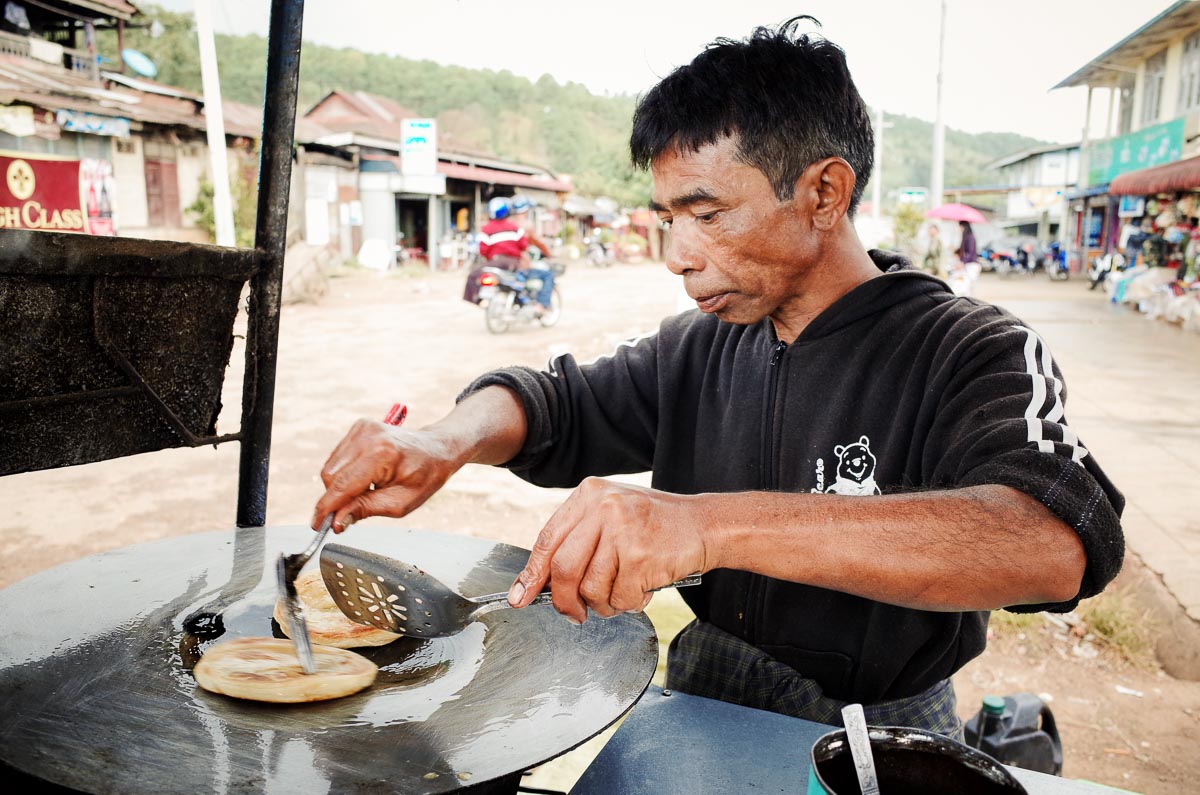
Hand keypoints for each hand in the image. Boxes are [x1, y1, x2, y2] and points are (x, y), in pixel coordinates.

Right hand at [313, 419, 458, 531]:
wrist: (436, 449)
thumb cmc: (425, 476)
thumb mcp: (400, 503)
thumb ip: (365, 510)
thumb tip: (337, 521)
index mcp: (381, 455)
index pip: (341, 486)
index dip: (326, 508)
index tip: (317, 525)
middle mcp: (368, 436)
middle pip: (330, 477)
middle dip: (337, 498)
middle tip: (355, 510)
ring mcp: (362, 429)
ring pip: (330, 468)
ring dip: (342, 485)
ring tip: (370, 488)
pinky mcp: (358, 427)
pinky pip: (338, 458)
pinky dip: (346, 473)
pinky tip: (367, 476)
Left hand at [507, 478, 709, 623]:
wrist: (703, 524)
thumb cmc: (655, 525)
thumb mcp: (611, 515)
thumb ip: (579, 539)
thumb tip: (542, 581)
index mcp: (589, 495)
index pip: (547, 539)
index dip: (531, 574)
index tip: (520, 597)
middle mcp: (603, 508)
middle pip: (563, 568)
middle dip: (565, 601)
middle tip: (574, 615)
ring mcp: (622, 531)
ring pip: (591, 588)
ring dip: (604, 604)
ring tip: (622, 593)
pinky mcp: (640, 556)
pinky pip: (619, 598)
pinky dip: (629, 603)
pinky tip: (643, 588)